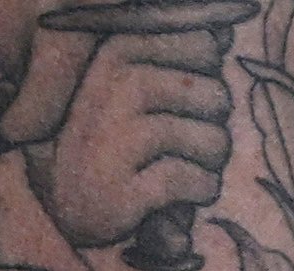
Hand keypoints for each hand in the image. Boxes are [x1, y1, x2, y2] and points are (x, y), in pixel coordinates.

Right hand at [26, 30, 233, 251]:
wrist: (67, 215)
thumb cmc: (114, 146)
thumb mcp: (136, 91)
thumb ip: (175, 60)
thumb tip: (226, 33)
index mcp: (111, 59)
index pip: (200, 45)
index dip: (208, 75)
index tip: (185, 100)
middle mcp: (105, 95)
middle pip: (210, 94)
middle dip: (215, 122)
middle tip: (194, 142)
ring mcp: (107, 147)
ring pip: (206, 139)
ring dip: (211, 159)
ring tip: (195, 168)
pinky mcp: (116, 195)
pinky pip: (188, 180)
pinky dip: (201, 189)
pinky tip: (191, 192)